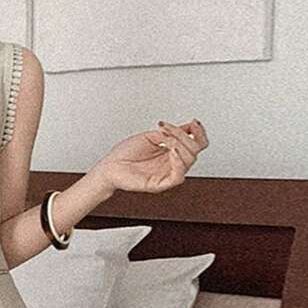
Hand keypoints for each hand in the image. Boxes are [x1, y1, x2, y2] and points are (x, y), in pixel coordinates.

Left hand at [94, 120, 208, 193]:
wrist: (109, 167)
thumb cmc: (124, 155)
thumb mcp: (150, 136)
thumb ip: (170, 133)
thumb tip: (187, 126)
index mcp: (171, 153)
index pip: (196, 145)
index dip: (199, 133)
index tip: (193, 122)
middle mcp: (171, 164)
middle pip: (195, 151)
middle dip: (184, 135)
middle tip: (168, 130)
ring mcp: (166, 174)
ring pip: (189, 161)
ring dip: (180, 144)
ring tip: (165, 139)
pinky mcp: (160, 184)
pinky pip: (177, 177)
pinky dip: (178, 162)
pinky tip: (171, 152)